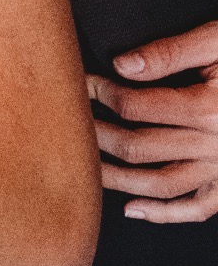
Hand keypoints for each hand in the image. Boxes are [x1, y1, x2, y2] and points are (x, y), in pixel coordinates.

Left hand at [89, 20, 217, 221]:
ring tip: (81, 166)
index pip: (134, 107)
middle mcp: (217, 146)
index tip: (77, 83)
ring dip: (116, 178)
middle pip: (138, 147)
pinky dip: (165, 213)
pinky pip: (198, 207)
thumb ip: (171, 52)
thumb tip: (122, 64)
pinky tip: (132, 209)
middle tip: (64, 124)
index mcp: (209, 110)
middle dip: (94, 136)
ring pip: (160, 183)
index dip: (98, 93)